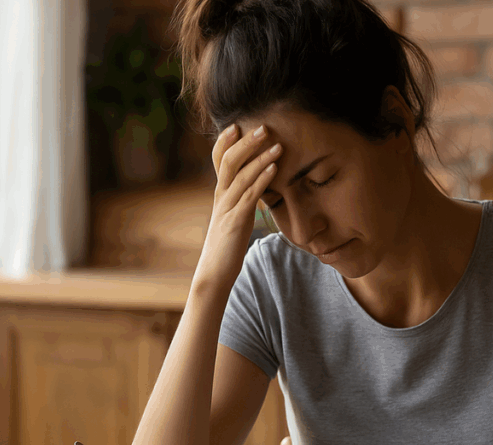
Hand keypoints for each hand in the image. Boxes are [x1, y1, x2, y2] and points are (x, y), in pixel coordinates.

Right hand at [193, 123, 282, 288]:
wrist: (214, 273)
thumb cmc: (226, 246)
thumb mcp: (233, 217)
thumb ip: (240, 201)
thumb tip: (255, 188)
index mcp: (220, 194)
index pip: (218, 160)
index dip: (225, 141)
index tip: (237, 124)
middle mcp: (221, 196)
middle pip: (229, 160)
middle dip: (247, 142)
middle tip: (264, 126)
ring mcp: (227, 208)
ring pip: (241, 175)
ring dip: (260, 157)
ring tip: (278, 144)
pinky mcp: (236, 221)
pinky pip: (250, 195)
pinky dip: (262, 179)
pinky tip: (274, 168)